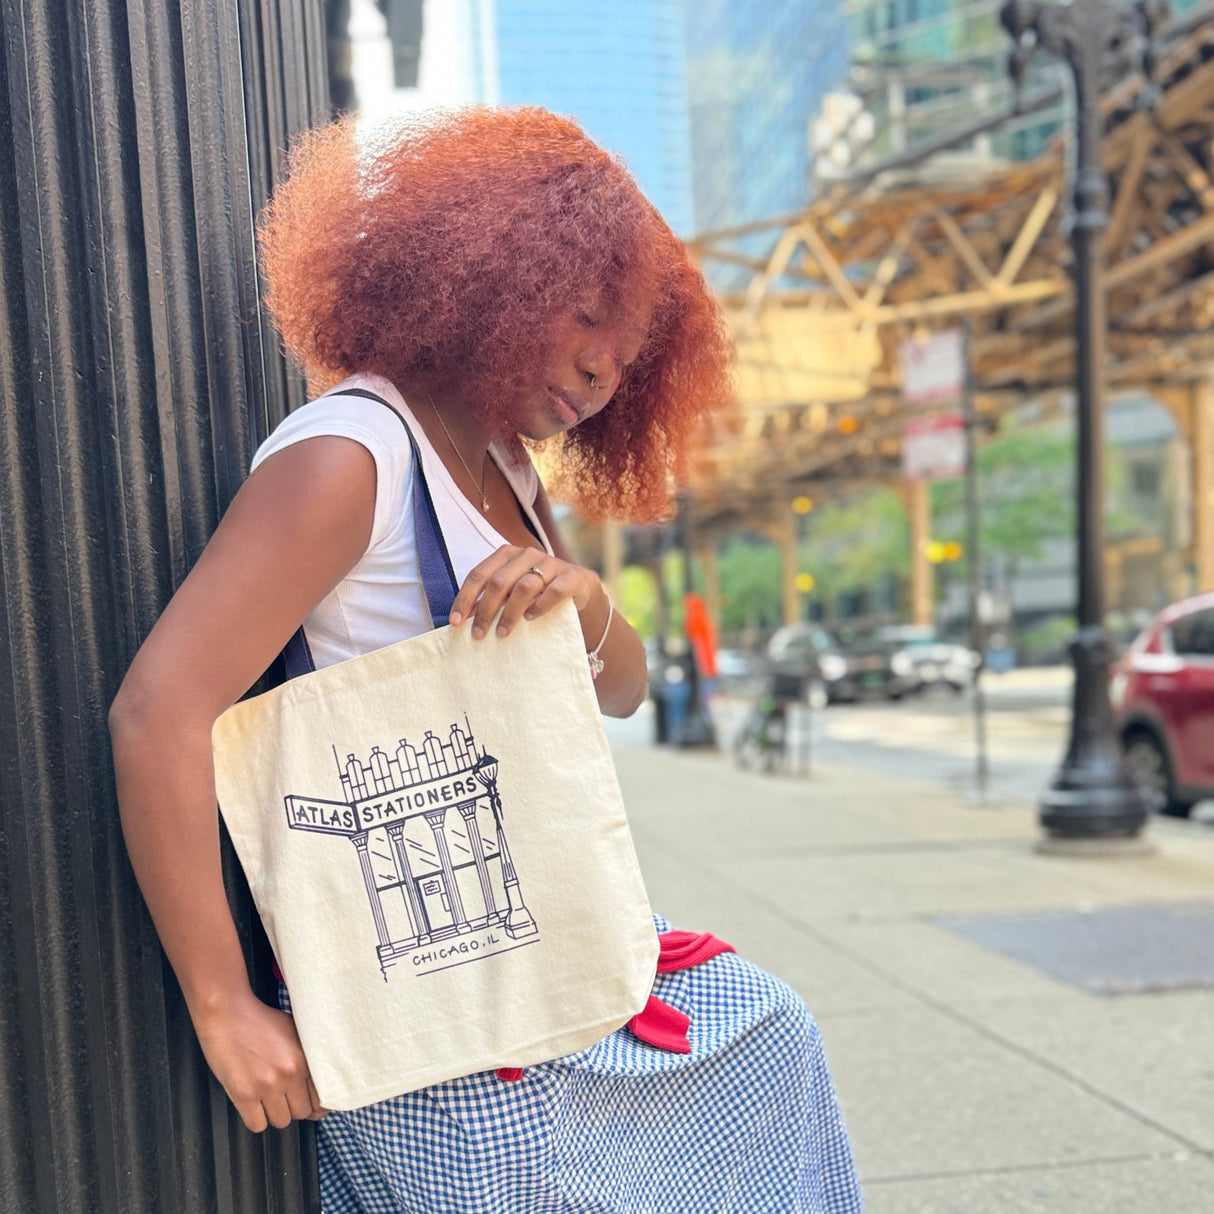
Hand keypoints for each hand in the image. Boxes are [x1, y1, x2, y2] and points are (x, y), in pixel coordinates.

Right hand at [192, 987, 327, 1131]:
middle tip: (287, 1098)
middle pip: (302, 1113)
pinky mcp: (243, 1095)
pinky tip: (254, 1104)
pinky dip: (256, 1119)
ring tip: (269, 1099)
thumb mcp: (295, 1031)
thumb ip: (309, 1056)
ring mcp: (265, 1086)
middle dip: (295, 1107)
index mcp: (303, 1059)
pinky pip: (257, 1125)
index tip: (312, 1105)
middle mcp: (288, 1075)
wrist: (228, 1014)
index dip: (317, 1104)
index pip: (321, 1099)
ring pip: (281, 1121)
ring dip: (276, 1113)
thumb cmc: (260, 1021)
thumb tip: (321, 1079)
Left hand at [449, 545, 600, 638]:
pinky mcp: (570, 577)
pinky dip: (539, 606)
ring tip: (502, 632)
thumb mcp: (512, 589)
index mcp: (507, 554)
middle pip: (498, 582)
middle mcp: (527, 554)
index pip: (479, 574)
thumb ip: (491, 597)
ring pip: (524, 587)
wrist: (577, 585)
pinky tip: (530, 619)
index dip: (465, 598)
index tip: (456, 621)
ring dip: (510, 613)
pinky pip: (553, 591)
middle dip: (485, 610)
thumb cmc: (538, 589)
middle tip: (479, 634)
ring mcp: (550, 564)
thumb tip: (465, 615)